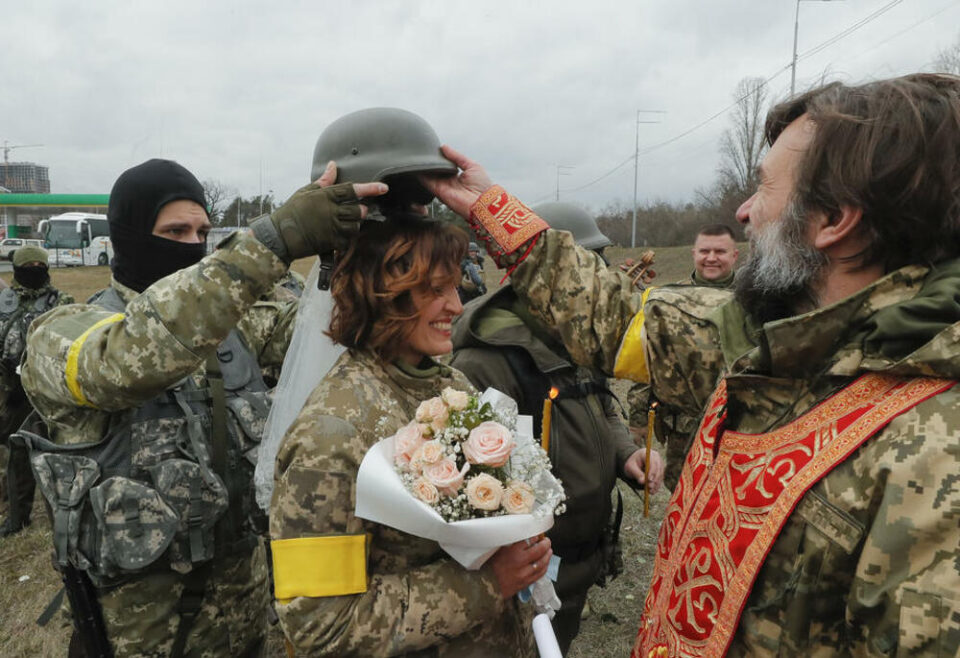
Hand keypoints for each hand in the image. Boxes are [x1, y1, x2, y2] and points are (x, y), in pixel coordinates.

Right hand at [249, 161, 386, 261]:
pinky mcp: (330, 242)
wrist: (280, 235)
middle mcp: (331, 211)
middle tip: (356, 211)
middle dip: (361, 210)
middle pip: (358, 210)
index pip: (352, 190)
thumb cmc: (291, 211)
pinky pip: (348, 240)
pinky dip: (347, 238)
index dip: (370, 189)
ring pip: (355, 226)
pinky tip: (339, 234)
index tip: (383, 188)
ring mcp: (331, 227)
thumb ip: (323, 181)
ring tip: (345, 222)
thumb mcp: (306, 192)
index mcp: (325, 196)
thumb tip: (333, 165)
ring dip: (354, 224)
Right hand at [420, 145, 493, 217]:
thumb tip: (444, 147)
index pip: (444, 166)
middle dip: (430, 163)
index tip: (432, 150)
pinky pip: (427, 182)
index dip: (439, 159)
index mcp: (457, 176)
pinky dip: (422, 175)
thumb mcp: (471, 165)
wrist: (483, 202)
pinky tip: (418, 166)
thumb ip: (456, 156)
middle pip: (435, 171)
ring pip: (429, 176)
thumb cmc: (482, 185)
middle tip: (423, 152)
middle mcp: (449, 182)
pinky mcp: (439, 192)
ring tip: (418, 156)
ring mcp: (443, 187)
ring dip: (424, 168)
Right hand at [488, 536, 551, 598]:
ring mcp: (524, 574)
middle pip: (539, 550)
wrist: (488, 584)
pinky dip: (544, 567)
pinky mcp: (526, 582)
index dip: (535, 536)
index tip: (537, 535)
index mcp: (512, 552)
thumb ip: (512, 544)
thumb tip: (524, 538)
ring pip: (542, 563)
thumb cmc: (491, 567)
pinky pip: (539, 574)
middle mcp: (520, 563)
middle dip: (545, 544)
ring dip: (547, 555)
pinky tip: (545, 563)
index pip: (529, 541)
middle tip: (546, 541)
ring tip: (549, 550)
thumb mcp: (499, 551)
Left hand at [624, 448, 664, 494]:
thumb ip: (636, 473)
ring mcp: (659, 465)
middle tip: (649, 487)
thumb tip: (643, 481)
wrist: (633, 463)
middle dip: (655, 479)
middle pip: (659, 469)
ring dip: (656, 484)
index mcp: (648, 454)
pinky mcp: (660, 472)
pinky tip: (652, 492)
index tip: (649, 479)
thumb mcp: (630, 467)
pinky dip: (656, 486)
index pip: (653, 462)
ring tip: (650, 491)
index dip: (652, 471)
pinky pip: (660, 480)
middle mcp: (656, 459)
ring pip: (660, 475)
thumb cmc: (631, 463)